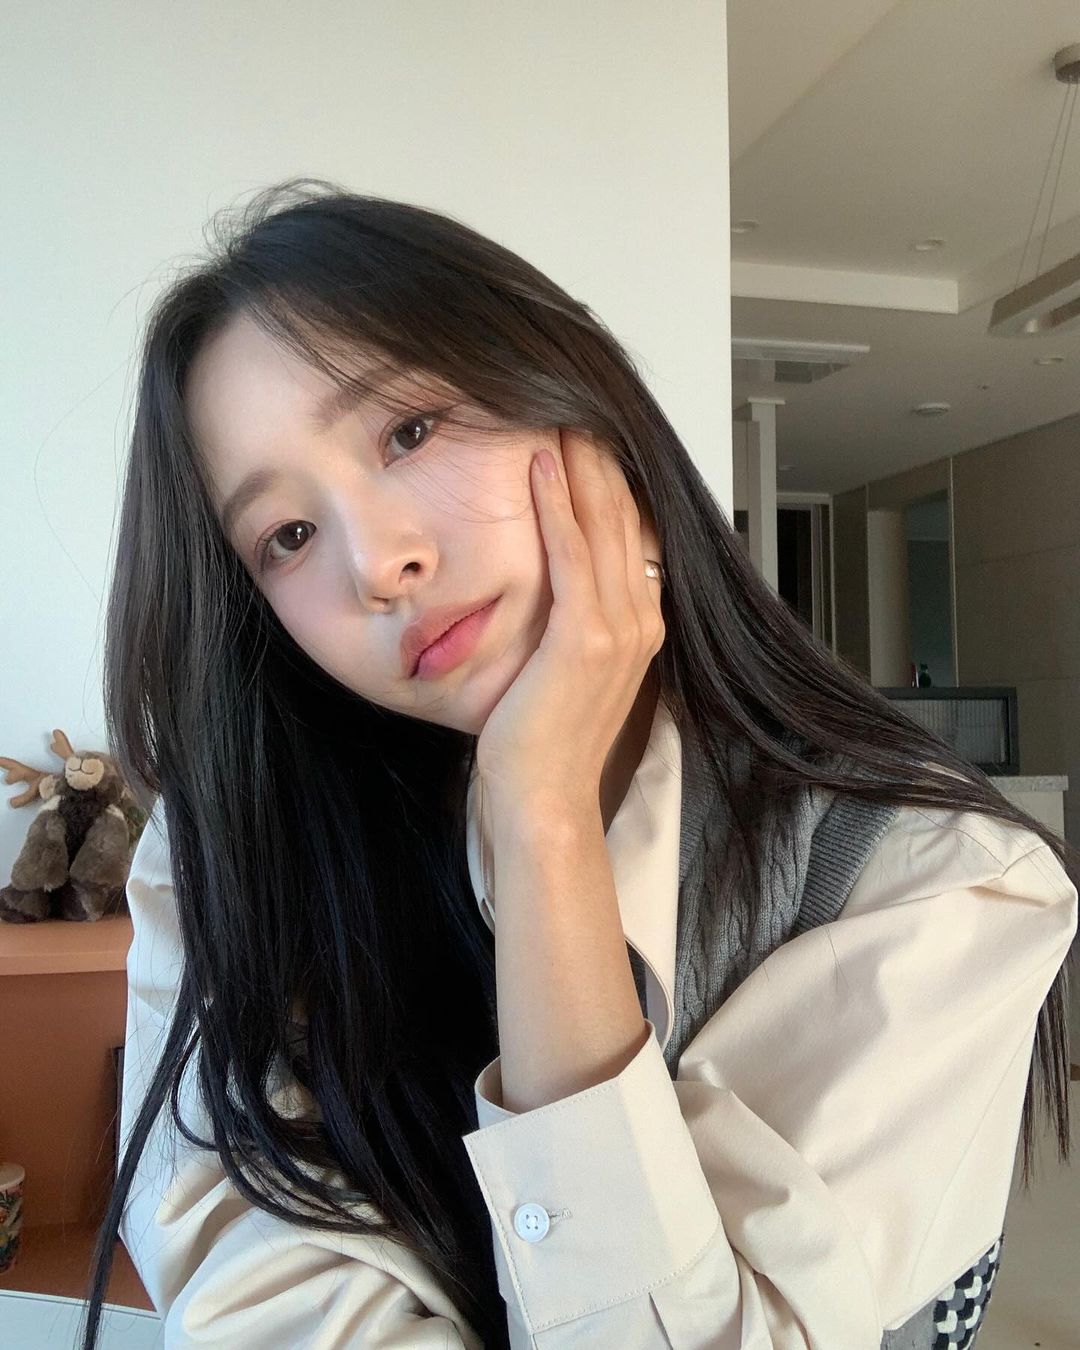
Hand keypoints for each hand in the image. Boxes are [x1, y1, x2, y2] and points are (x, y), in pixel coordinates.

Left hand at [475, 427, 664, 806]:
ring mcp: (620, 629)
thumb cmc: (544, 742)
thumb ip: (573, 627)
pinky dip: (558, 508)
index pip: (628, 537)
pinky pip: (572, 555)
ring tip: (558, 420)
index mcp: (640, 627)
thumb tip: (552, 592)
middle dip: (598, 462)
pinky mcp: (585, 638)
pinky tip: (541, 468)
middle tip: (574, 410)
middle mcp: (641, 621)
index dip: (610, 486)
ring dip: (581, 469)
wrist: (544, 798)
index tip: (586, 443)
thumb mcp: (566, 673)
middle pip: (622, 521)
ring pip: (601, 528)